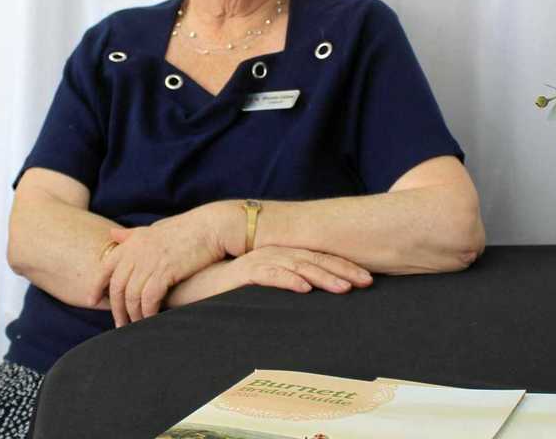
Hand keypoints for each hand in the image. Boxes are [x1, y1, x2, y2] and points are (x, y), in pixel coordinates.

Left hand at [103, 209, 226, 326]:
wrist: (212, 227)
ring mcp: (149, 262)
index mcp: (132, 242)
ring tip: (136, 326)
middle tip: (119, 323)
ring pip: (131, 296)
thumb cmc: (185, 229)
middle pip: (117, 287)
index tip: (92, 301)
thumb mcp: (154, 229)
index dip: (96, 286)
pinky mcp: (164, 272)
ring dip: (132, 315)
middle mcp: (136, 252)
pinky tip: (150, 320)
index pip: (105, 267)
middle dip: (116, 308)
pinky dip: (147, 312)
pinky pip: (148, 299)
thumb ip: (132, 235)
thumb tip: (113, 234)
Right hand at [166, 247, 374, 309]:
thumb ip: (284, 288)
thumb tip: (313, 299)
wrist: (187, 285)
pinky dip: (287, 280)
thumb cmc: (225, 291)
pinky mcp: (239, 273)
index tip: (368, 278)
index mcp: (279, 257)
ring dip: (322, 276)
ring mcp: (256, 261)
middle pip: (314, 260)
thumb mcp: (261, 291)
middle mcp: (271, 254)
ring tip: (344, 288)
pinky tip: (304, 289)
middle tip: (368, 281)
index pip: (318, 259)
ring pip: (296, 266)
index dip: (344, 267)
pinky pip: (267, 275)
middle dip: (343, 270)